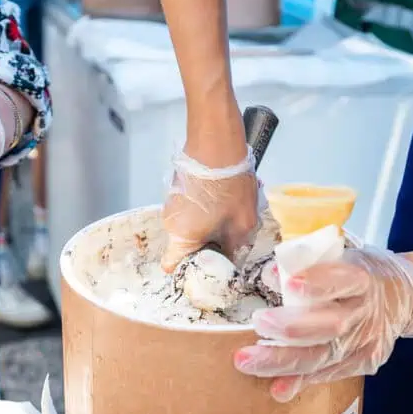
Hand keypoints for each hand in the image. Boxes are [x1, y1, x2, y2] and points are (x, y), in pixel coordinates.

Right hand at [159, 150, 259, 271]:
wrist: (217, 142)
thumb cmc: (229, 186)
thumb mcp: (243, 224)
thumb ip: (235, 248)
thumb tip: (231, 257)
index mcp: (181, 238)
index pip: (172, 266)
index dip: (192, 271)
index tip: (211, 268)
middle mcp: (170, 223)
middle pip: (184, 247)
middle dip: (206, 247)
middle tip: (231, 239)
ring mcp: (171, 204)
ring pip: (188, 227)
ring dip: (207, 227)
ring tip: (230, 214)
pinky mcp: (177, 190)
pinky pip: (189, 211)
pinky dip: (204, 211)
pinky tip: (223, 198)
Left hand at [234, 247, 412, 401]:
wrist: (401, 297)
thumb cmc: (359, 274)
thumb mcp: (341, 258)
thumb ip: (308, 266)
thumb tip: (270, 275)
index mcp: (363, 279)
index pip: (343, 280)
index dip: (318, 284)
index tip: (290, 286)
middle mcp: (366, 313)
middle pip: (330, 326)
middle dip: (291, 329)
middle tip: (258, 324)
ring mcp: (367, 342)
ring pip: (324, 356)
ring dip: (283, 361)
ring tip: (248, 361)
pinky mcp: (365, 362)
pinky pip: (329, 374)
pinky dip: (301, 381)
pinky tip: (277, 388)